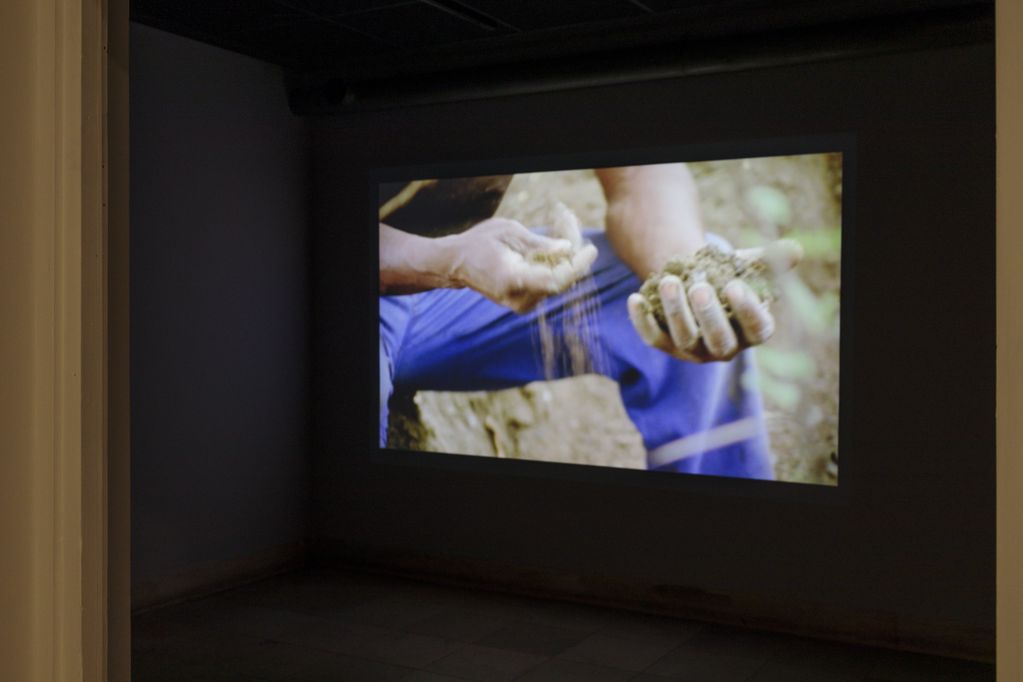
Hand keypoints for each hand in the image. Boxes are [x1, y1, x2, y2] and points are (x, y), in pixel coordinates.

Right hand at [448, 217, 597, 313]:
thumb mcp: (509, 233)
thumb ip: (539, 244)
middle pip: (562, 278)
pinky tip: (558, 238)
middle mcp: (520, 298)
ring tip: (563, 221)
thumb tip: (566, 248)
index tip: (591, 249)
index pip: (555, 281)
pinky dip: (558, 261)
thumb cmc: (480, 243)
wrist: (458, 263)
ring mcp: (524, 304)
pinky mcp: (528, 301)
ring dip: (567, 253)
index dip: (577, 266)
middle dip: (573, 250)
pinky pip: (551, 281)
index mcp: (512, 280)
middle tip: (570, 220)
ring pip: (559, 280)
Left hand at [627, 239, 802, 361]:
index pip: (757, 329)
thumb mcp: (745, 265)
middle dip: (709, 315)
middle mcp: (724, 348)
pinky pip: (652, 338)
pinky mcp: (664, 345)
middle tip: (699, 286)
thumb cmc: (725, 274)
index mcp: (751, 331)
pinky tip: (635, 297)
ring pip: (684, 339)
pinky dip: (642, 320)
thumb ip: (768, 260)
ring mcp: (692, 350)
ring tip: (669, 281)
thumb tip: (793, 250)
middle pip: (718, 341)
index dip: (748, 311)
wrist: (690, 278)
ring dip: (676, 311)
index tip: (736, 286)